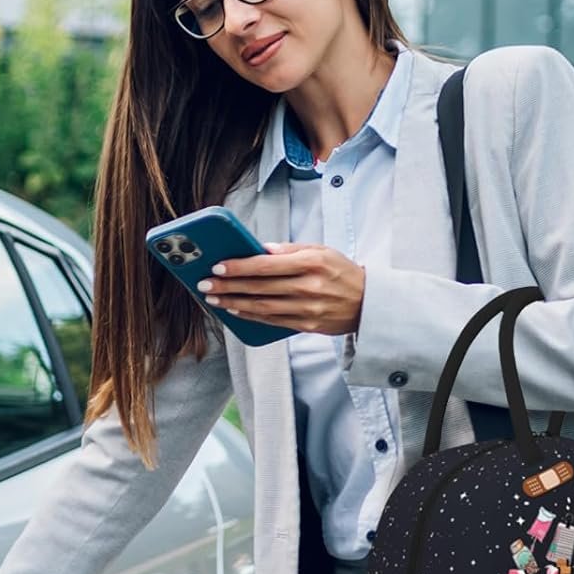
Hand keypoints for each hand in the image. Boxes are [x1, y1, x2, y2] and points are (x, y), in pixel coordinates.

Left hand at [195, 241, 364, 335]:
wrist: (369, 303)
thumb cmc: (341, 272)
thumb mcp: (321, 250)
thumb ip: (290, 249)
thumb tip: (259, 249)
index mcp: (311, 262)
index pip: (266, 264)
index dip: (239, 266)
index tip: (217, 267)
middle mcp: (309, 286)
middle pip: (259, 287)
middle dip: (228, 286)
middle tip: (204, 285)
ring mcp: (308, 309)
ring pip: (262, 307)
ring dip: (233, 303)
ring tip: (213, 299)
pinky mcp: (307, 325)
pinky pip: (272, 321)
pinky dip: (250, 316)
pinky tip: (235, 310)